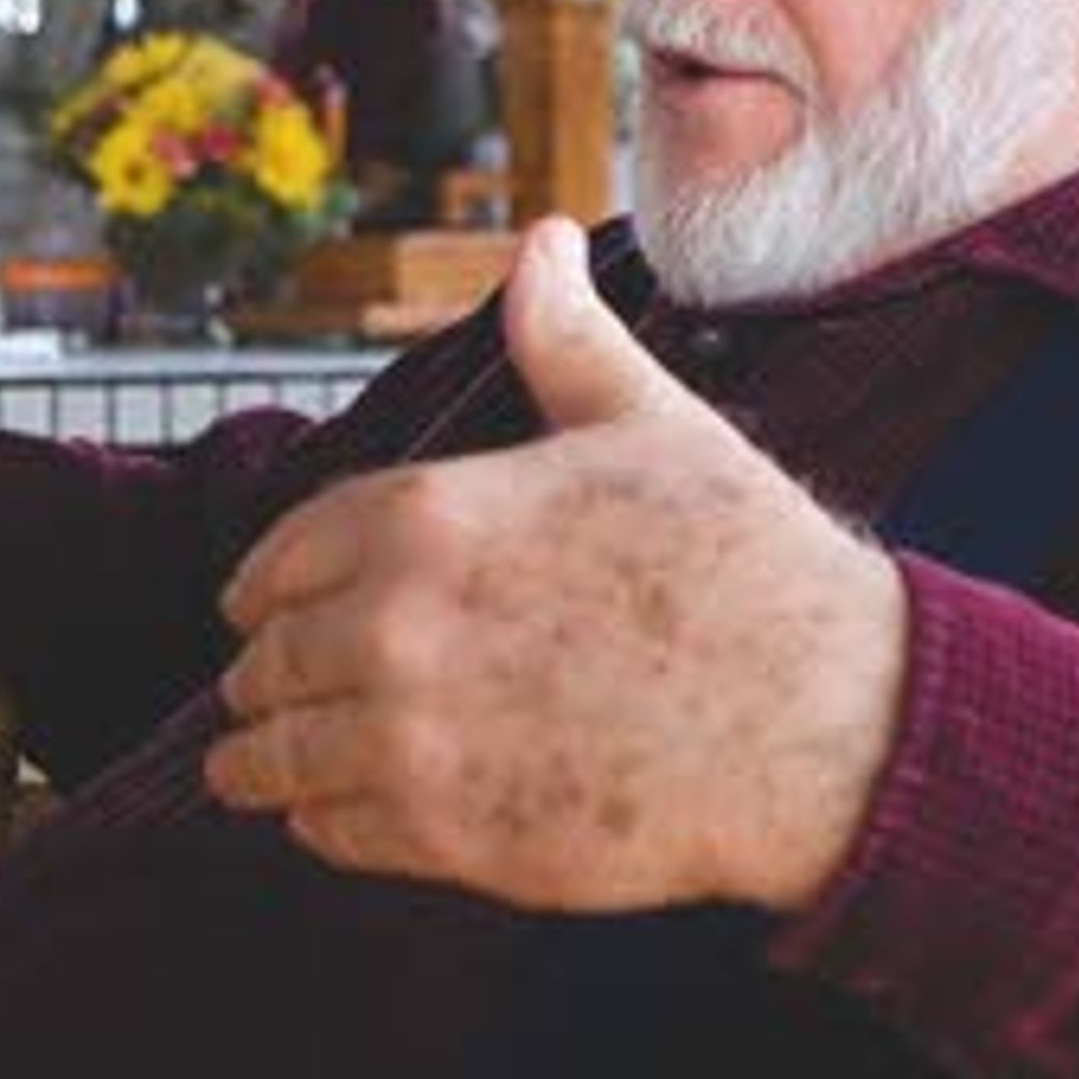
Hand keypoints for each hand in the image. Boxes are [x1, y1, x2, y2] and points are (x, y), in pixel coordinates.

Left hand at [205, 218, 908, 912]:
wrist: (825, 718)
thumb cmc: (747, 562)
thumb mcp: (649, 422)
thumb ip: (564, 337)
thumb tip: (541, 241)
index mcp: (427, 513)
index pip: (280, 555)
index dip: (264, 583)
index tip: (255, 605)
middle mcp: (396, 624)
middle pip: (266, 659)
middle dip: (262, 671)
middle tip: (262, 689)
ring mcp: (415, 738)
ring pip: (272, 757)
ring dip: (258, 760)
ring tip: (252, 769)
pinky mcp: (448, 838)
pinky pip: (329, 834)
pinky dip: (319, 823)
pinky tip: (332, 814)